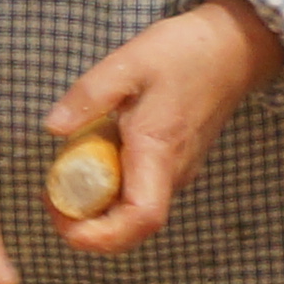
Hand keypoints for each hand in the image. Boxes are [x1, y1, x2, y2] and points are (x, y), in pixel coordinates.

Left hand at [45, 0, 283, 257]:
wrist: (232, 48)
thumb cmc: (183, 52)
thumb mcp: (127, 62)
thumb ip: (89, 96)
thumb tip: (53, 127)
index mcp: (160, 151)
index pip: (141, 218)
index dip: (101, 234)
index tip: (63, 219)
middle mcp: (173, 172)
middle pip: (132, 229)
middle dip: (87, 229)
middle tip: (50, 198)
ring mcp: (177, 173)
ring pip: (134, 214)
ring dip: (95, 211)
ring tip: (63, 179)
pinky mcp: (175, 167)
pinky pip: (140, 194)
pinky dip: (110, 192)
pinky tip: (90, 161)